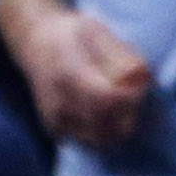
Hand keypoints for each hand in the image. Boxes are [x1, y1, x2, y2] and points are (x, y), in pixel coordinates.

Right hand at [15, 3, 152, 150]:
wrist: (34, 44)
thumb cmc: (71, 35)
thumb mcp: (98, 32)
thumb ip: (122, 56)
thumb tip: (141, 79)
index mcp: (69, 75)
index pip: (108, 100)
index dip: (131, 98)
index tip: (138, 85)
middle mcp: (59, 103)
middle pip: (110, 127)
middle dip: (129, 114)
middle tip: (130, 94)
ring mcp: (56, 120)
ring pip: (103, 141)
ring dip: (118, 126)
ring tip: (117, 103)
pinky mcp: (56, 131)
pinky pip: (91, 143)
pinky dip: (104, 132)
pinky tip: (102, 112)